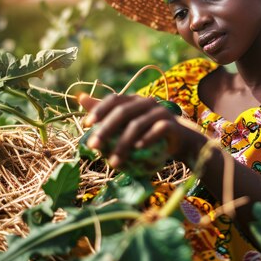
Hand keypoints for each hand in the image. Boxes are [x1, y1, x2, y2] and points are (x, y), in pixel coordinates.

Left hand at [78, 93, 204, 168]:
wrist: (179, 138)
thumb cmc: (149, 129)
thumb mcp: (128, 121)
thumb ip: (106, 111)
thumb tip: (80, 97)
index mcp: (134, 99)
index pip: (114, 99)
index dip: (99, 109)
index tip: (87, 124)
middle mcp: (147, 102)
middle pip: (123, 112)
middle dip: (106, 129)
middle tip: (93, 146)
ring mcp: (160, 112)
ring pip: (138, 124)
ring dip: (123, 144)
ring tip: (113, 162)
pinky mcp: (172, 124)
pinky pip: (158, 129)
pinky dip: (147, 139)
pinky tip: (137, 149)